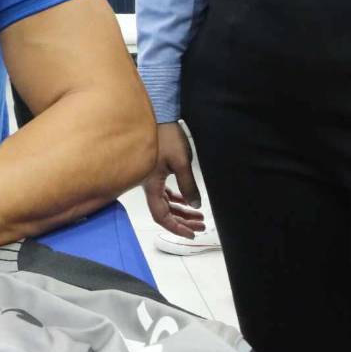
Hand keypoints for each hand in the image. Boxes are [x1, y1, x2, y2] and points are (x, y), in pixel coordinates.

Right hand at [142, 122, 205, 237]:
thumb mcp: (181, 163)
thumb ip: (188, 186)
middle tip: (201, 226)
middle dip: (183, 222)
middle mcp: (149, 185)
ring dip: (181, 212)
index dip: (175, 228)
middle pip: (164, 212)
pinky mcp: (156, 173)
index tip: (191, 233)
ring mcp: (152, 179)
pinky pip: (166, 193)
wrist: (159, 117)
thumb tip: (195, 205)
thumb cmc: (167, 138)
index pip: (160, 216)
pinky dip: (177, 200)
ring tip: (199, 216)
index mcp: (152, 185)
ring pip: (166, 204)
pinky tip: (188, 201)